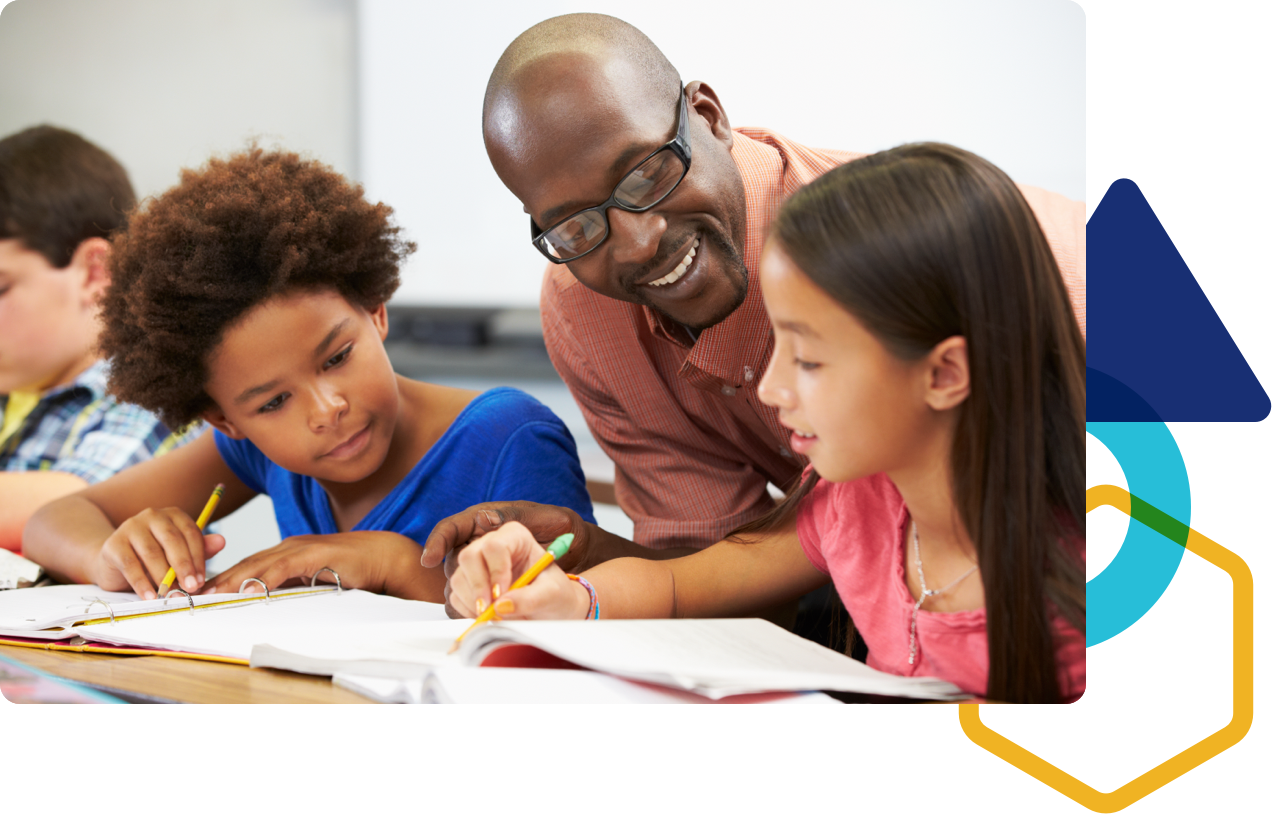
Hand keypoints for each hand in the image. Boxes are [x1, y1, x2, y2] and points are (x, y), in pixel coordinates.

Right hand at [89, 507, 225, 598]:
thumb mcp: (179, 554)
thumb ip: (200, 549)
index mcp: (173, 515)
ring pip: (151, 553)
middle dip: (184, 566)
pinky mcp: (113, 544)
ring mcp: (131, 527)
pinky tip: (151, 597)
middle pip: (172, 540)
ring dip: (163, 578)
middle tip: (191, 588)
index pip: (190, 533)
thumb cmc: (154, 558)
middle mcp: (152, 516)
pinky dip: (142, 584)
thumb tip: (222, 541)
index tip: (202, 580)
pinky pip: (130, 565)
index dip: (198, 557)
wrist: (114, 561)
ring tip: (172, 595)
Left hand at [201, 531, 443, 601]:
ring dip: (232, 580)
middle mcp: (288, 546)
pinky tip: (248, 589)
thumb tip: (270, 602)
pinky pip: (282, 568)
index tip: (200, 593)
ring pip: (258, 565)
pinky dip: (263, 578)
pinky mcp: (313, 554)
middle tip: (192, 595)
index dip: (223, 578)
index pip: (248, 566)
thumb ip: (293, 586)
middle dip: (217, 579)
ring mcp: (300, 548)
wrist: (383, 556)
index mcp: (287, 552)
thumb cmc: (352, 570)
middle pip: (245, 564)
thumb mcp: (315, 579)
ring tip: (209, 594)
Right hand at [448, 521, 589, 620]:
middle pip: (469, 557)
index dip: (495, 571)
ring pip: (459, 578)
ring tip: (497, 616)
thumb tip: (500, 606)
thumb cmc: (556, 595)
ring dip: (473, 602)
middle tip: (490, 611)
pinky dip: (469, 611)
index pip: (495, 545)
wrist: (552, 609)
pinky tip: (489, 616)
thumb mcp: (552, 595)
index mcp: (515, 537)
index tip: (501, 594)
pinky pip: (456, 596)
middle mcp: (492, 545)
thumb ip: (530, 599)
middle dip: (477, 587)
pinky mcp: (468, 584)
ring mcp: (477, 565)